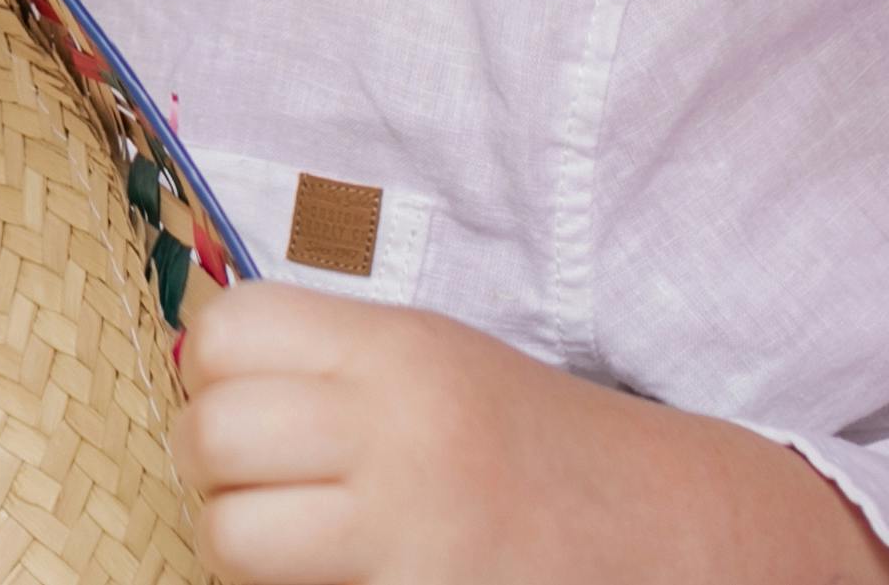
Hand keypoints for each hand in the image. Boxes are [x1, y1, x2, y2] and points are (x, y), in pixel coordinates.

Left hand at [179, 281, 888, 584]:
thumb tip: (200, 382)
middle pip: (210, 439)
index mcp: (403, 351)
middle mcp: (401, 432)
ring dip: (248, 554)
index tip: (250, 409)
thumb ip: (335, 369)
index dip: (216, 377)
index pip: (227, 333)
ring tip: (306, 555)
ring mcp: (413, 536)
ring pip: (230, 541)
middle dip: (218, 474)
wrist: (688, 534)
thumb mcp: (445, 369)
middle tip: (270, 494)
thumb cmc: (545, 451)